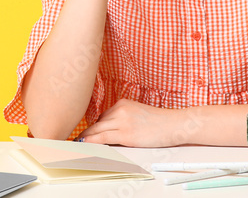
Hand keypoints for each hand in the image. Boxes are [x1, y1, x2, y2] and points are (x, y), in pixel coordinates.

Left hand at [79, 99, 195, 146]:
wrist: (174, 124)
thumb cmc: (159, 122)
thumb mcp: (137, 113)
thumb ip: (122, 118)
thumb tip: (107, 130)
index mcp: (122, 103)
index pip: (102, 117)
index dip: (92, 128)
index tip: (83, 134)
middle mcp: (120, 109)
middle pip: (97, 123)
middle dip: (86, 133)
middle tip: (73, 140)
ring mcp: (122, 121)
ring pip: (97, 130)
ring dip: (86, 138)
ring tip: (76, 145)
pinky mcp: (126, 133)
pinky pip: (103, 138)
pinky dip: (91, 142)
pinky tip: (84, 145)